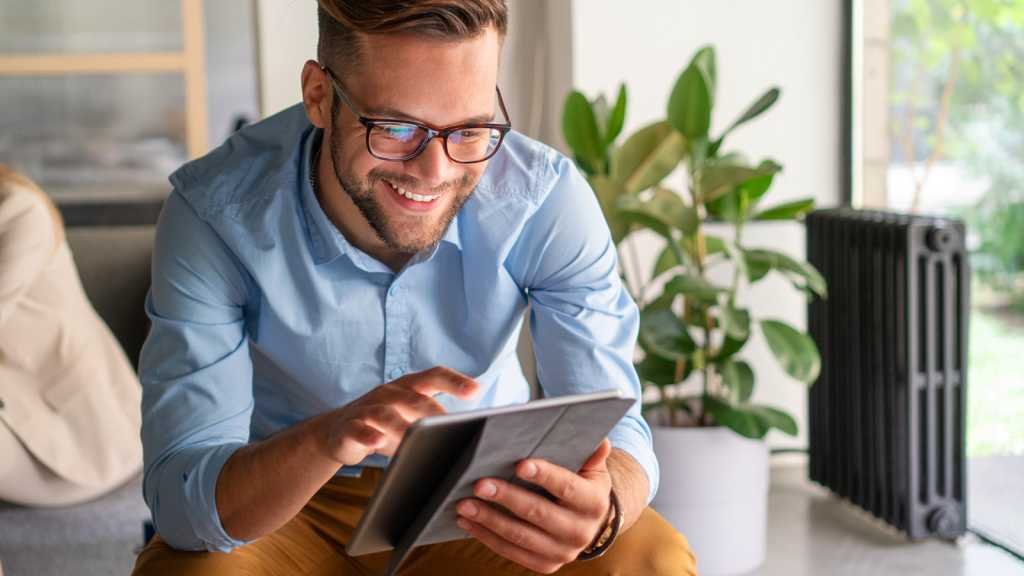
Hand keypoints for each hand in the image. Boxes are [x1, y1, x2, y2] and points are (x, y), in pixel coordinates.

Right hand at [319, 366, 479, 465]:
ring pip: (385, 413)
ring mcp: (367, 408)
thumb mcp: (409, 418)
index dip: (455, 381)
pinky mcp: (348, 426)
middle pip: (413, 397)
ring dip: (401, 425)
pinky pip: (358, 429)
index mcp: (408, 387)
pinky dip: (368, 435)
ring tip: (416, 437)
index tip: (476, 390)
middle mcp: (388, 393)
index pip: (434, 376)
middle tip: (450, 426)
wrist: (336, 432)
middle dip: (433, 411)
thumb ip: (434, 421)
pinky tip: (378, 442)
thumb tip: (469, 434)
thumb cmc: (384, 425)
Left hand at [455, 439, 613, 573]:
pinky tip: (468, 522)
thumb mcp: (592, 468)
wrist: (590, 523)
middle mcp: (581, 532)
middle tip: (479, 484)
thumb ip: (591, 454)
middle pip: (539, 513)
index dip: (544, 476)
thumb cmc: (583, 485)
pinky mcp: (545, 565)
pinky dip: (487, 537)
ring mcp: (563, 553)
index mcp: (594, 503)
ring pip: (520, 536)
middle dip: (507, 498)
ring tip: (465, 504)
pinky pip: (512, 552)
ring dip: (489, 520)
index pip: (567, 488)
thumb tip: (599, 441)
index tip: (519, 464)